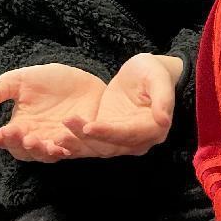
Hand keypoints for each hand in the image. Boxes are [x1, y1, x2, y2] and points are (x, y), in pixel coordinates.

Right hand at [0, 64, 106, 161]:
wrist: (85, 80)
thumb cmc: (52, 82)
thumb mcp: (21, 80)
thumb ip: (0, 89)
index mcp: (23, 128)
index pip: (9, 141)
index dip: (1, 140)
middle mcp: (41, 139)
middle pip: (27, 153)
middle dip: (19, 145)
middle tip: (12, 133)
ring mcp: (63, 142)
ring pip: (50, 155)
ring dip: (41, 150)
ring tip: (33, 139)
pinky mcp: (86, 141)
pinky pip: (79, 148)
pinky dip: (71, 143)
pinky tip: (63, 134)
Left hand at [56, 53, 181, 158]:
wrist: (146, 73)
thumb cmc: (154, 72)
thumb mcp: (158, 78)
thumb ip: (163, 99)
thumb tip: (164, 120)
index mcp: (153, 129)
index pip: (128, 134)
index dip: (108, 132)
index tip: (88, 126)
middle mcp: (138, 141)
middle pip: (109, 146)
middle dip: (86, 141)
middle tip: (63, 132)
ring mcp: (120, 140)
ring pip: (97, 148)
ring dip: (77, 144)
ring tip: (57, 137)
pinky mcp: (106, 135)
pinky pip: (90, 143)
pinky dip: (75, 145)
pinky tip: (56, 141)